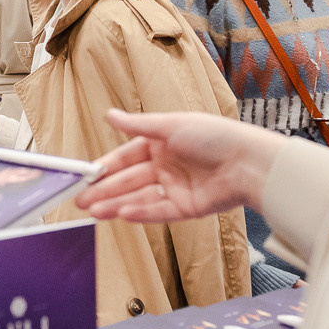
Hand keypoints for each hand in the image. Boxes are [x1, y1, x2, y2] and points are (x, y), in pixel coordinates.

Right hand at [74, 110, 281, 224]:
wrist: (248, 163)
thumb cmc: (215, 136)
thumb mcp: (172, 125)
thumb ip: (138, 125)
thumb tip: (110, 115)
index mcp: (161, 144)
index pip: (126, 157)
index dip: (106, 167)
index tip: (85, 176)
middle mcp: (166, 166)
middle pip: (129, 180)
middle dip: (104, 191)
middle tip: (80, 201)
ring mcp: (175, 188)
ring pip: (139, 198)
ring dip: (116, 204)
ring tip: (94, 212)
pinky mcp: (186, 208)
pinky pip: (158, 211)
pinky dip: (140, 213)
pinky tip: (122, 213)